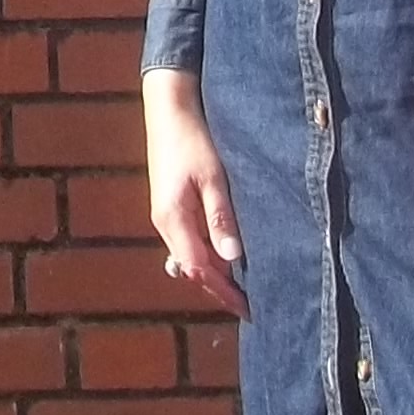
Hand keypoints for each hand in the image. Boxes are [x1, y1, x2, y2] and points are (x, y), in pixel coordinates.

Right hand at [143, 67, 247, 314]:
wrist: (168, 106)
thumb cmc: (192, 138)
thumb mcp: (212, 177)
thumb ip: (221, 217)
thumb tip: (232, 258)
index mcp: (173, 219)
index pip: (198, 269)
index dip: (223, 292)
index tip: (248, 309)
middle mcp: (164, 222)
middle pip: (191, 267)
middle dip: (218, 288)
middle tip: (249, 304)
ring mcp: (165, 212)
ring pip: (189, 254)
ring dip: (212, 272)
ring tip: (240, 286)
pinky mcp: (169, 203)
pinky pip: (187, 240)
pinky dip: (205, 254)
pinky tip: (222, 255)